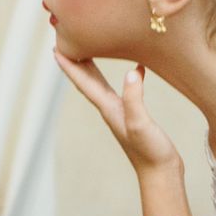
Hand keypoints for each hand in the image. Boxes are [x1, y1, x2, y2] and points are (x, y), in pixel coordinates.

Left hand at [55, 53, 181, 173]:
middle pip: (88, 80)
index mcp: (108, 108)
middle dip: (77, 61)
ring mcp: (121, 113)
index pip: (84, 82)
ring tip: (91, 49)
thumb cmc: (150, 151)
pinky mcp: (134, 116)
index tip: (55, 48)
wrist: (160, 173)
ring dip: (94, 67)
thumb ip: (134, 99)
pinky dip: (127, 77)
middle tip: (67, 42)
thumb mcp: (141, 123)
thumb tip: (133, 72)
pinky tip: (138, 68)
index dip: (69, 65)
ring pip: (102, 84)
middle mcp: (110, 109)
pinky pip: (124, 90)